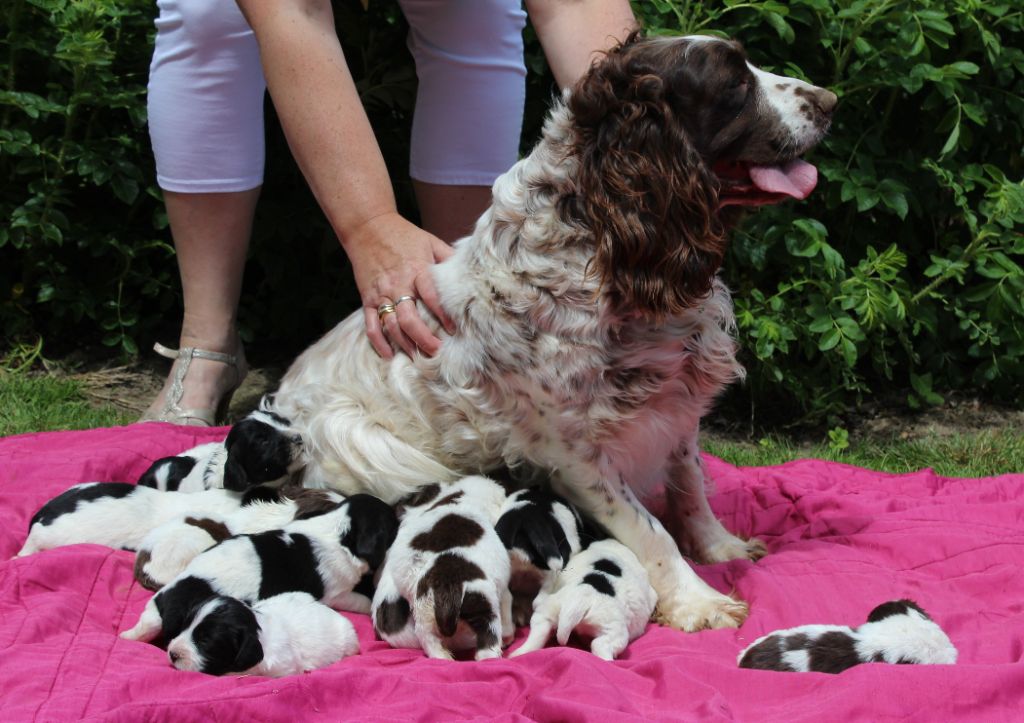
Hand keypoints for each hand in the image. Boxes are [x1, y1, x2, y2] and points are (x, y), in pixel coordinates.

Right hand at [343, 212, 455, 358]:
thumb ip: (448, 259)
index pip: (431, 296)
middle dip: (423, 338)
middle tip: (436, 351)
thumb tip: (470, 274)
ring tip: (417, 357)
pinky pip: (371, 325)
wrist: (368, 226)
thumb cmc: (404, 235)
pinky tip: (389, 354)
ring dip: (404, 344)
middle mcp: (398, 285)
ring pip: (391, 325)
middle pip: (409, 318)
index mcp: (416, 270)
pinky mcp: (366, 298)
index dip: (443, 315)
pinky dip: (378, 342)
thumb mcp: (430, 242)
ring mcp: (380, 293)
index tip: (454, 330)